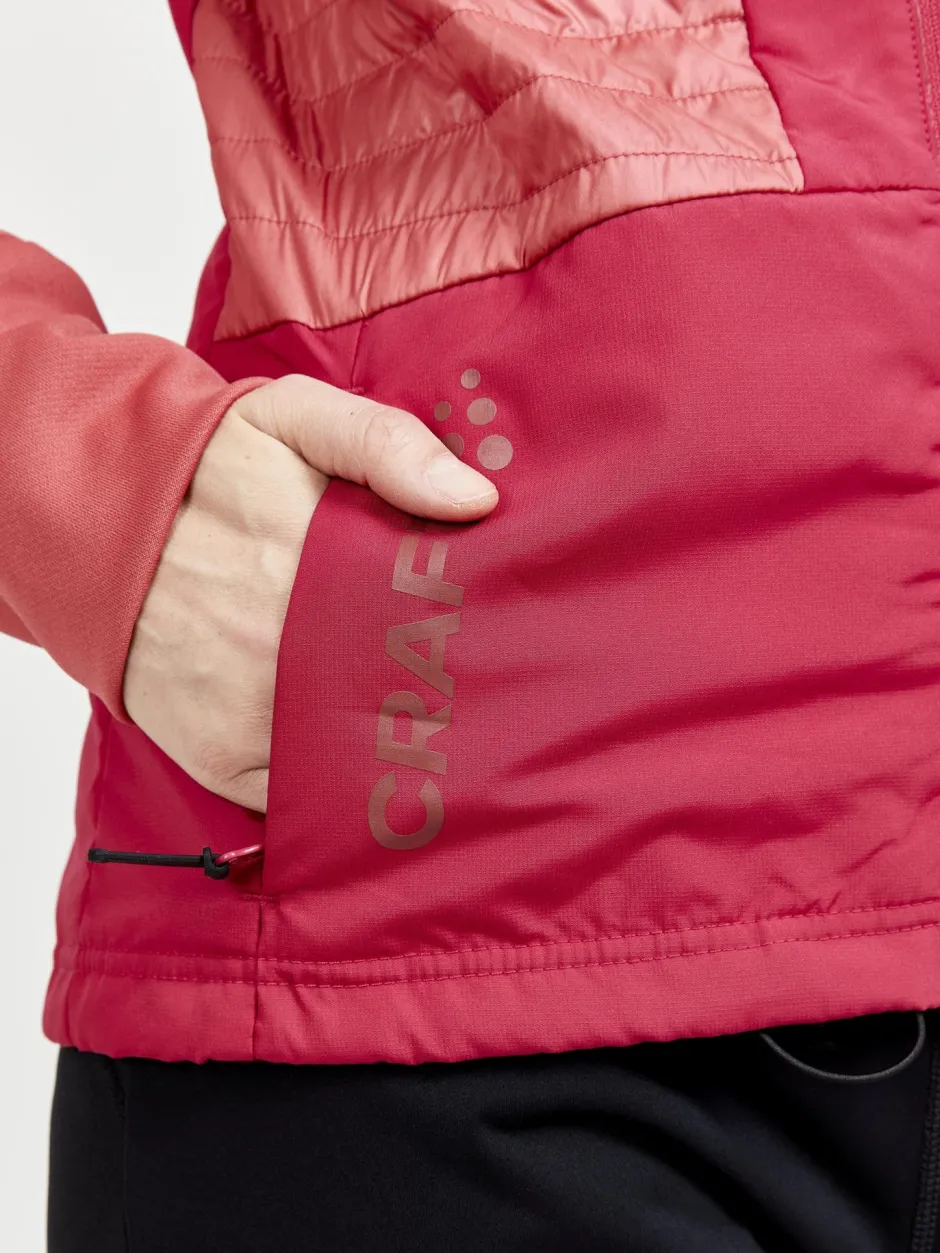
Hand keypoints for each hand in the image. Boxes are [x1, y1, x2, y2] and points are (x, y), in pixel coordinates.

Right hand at [122, 374, 497, 811]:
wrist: (90, 517)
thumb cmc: (207, 468)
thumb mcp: (295, 419)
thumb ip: (385, 446)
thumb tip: (476, 501)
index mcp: (323, 567)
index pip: (436, 623)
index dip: (479, 639)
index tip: (508, 642)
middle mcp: (287, 651)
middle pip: (408, 701)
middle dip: (453, 703)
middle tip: (489, 697)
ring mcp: (251, 715)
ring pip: (360, 762)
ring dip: (399, 754)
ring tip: (432, 734)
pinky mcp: (220, 757)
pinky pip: (302, 795)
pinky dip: (335, 791)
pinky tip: (361, 762)